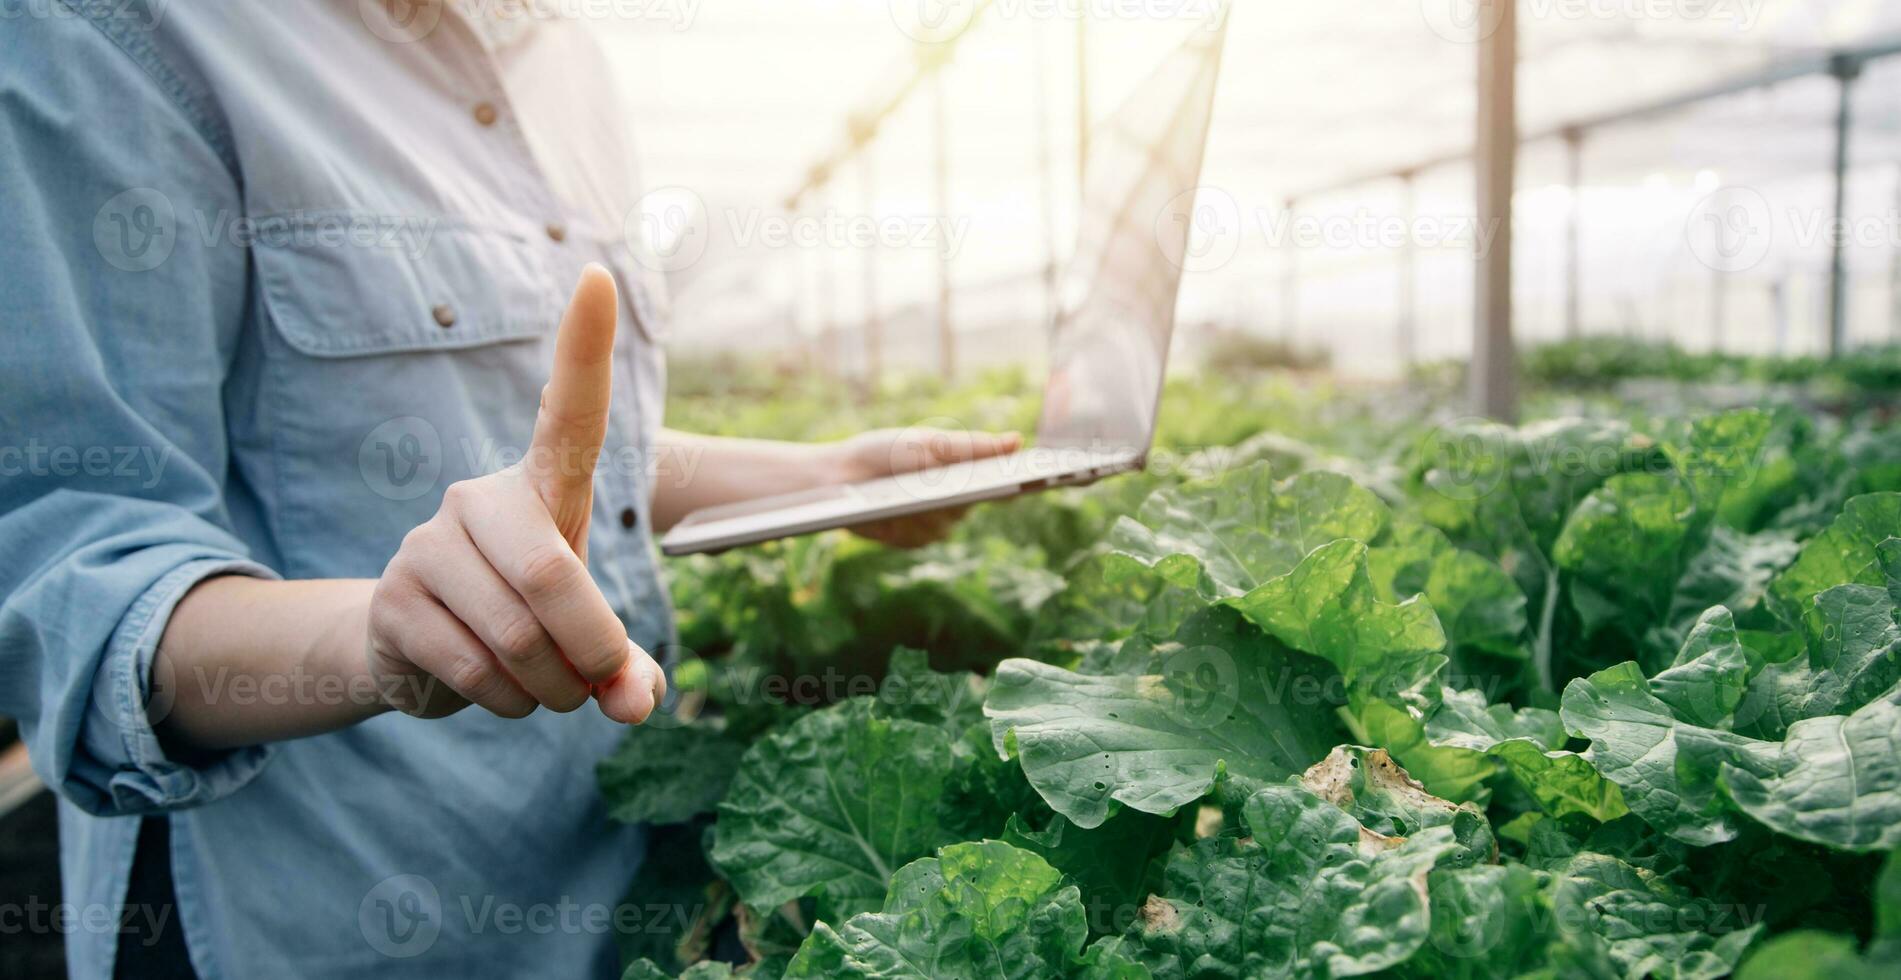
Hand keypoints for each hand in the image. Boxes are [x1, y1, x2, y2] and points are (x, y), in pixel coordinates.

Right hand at [366, 265, 664, 723]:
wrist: (418, 655)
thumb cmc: (527, 622)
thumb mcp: (586, 635)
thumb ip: (624, 665)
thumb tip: (636, 701)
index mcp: (542, 485)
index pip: (569, 408)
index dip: (584, 346)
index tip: (598, 276)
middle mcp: (480, 499)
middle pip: (553, 577)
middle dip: (593, 650)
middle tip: (600, 688)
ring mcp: (428, 545)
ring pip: (517, 636)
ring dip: (551, 688)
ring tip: (545, 688)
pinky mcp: (393, 600)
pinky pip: (473, 668)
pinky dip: (507, 701)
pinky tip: (498, 690)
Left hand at [835, 427, 1022, 547]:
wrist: (838, 475)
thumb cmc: (885, 451)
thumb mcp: (929, 443)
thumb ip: (972, 447)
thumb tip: (1017, 441)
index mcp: (963, 474)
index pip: (1000, 482)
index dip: (1018, 483)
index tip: (1029, 478)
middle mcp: (954, 503)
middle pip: (971, 505)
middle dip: (960, 494)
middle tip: (956, 483)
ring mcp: (933, 525)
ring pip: (946, 523)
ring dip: (929, 507)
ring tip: (913, 492)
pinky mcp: (911, 540)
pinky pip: (921, 535)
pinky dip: (909, 521)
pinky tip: (894, 510)